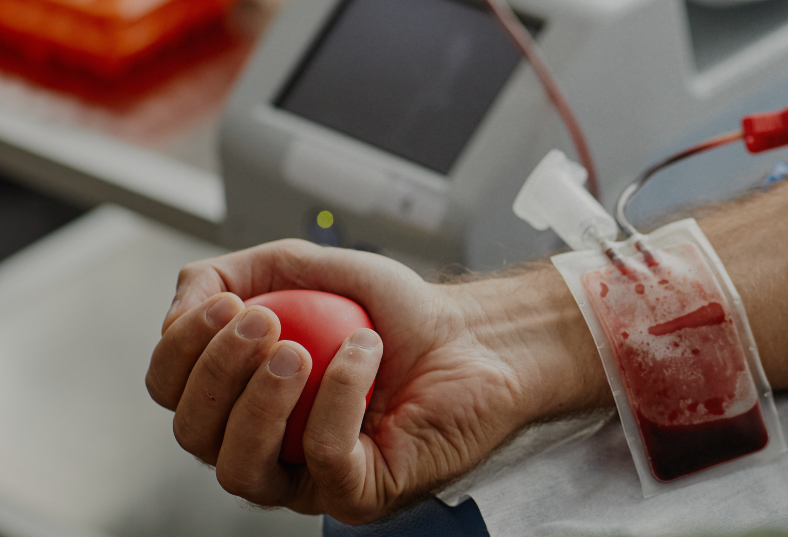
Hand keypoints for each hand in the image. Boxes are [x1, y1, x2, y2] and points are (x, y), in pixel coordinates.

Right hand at [146, 239, 604, 523]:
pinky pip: (324, 458)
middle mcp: (267, 448)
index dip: (179, 350)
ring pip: (241, 467)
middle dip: (213, 372)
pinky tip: (363, 353)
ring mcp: (310, 479)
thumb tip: (187, 292)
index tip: (218, 302)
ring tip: (295, 348)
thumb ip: (251, 268)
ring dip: (256, 401)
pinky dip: (336, 397)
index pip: (174, 392)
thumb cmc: (405, 316)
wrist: (479, 339)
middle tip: (259, 320)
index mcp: (243, 399)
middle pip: (194, 433)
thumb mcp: (320, 270)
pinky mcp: (359, 492)